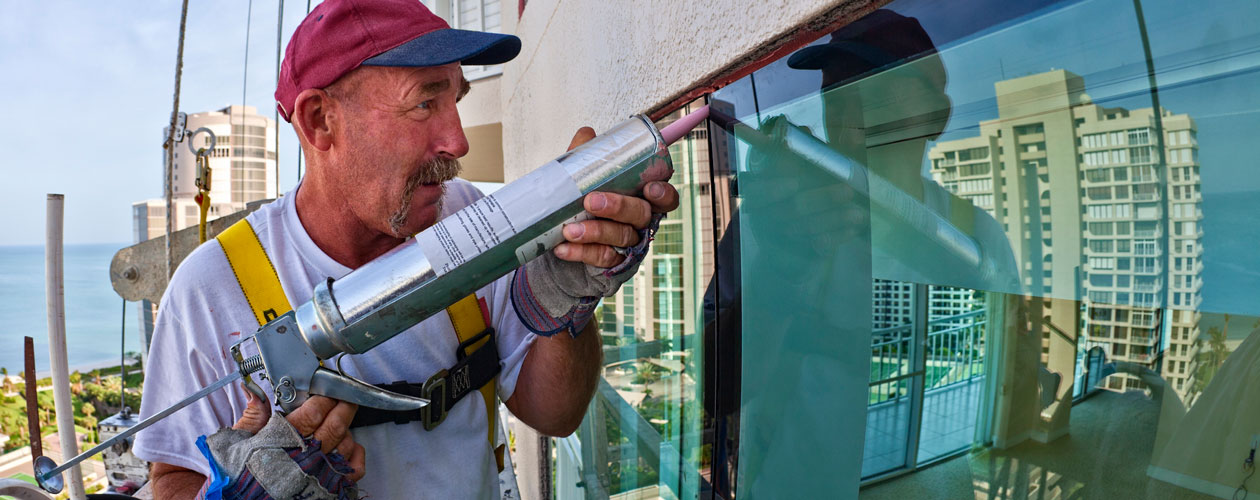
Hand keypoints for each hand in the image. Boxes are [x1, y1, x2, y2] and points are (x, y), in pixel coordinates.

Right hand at [233, 393, 365, 481]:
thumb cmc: (241, 476)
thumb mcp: (237, 443)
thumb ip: (252, 417)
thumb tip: (254, 392)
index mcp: (285, 442)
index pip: (313, 413)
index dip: (323, 399)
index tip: (326, 391)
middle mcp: (306, 458)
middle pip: (335, 426)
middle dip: (343, 407)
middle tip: (344, 398)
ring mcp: (320, 474)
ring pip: (346, 445)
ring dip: (346, 431)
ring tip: (339, 424)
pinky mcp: (329, 489)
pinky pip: (354, 470)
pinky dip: (356, 455)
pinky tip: (348, 447)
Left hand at [553, 127, 680, 267]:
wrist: (562, 240)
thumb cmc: (581, 204)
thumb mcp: (582, 179)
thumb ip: (587, 158)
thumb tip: (587, 134)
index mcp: (640, 198)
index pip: (665, 197)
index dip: (662, 194)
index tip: (649, 188)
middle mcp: (639, 222)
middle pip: (641, 214)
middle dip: (618, 207)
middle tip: (591, 202)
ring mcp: (628, 244)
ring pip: (621, 237)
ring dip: (594, 232)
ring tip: (569, 229)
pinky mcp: (612, 264)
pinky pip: (602, 258)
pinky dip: (580, 252)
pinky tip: (562, 248)